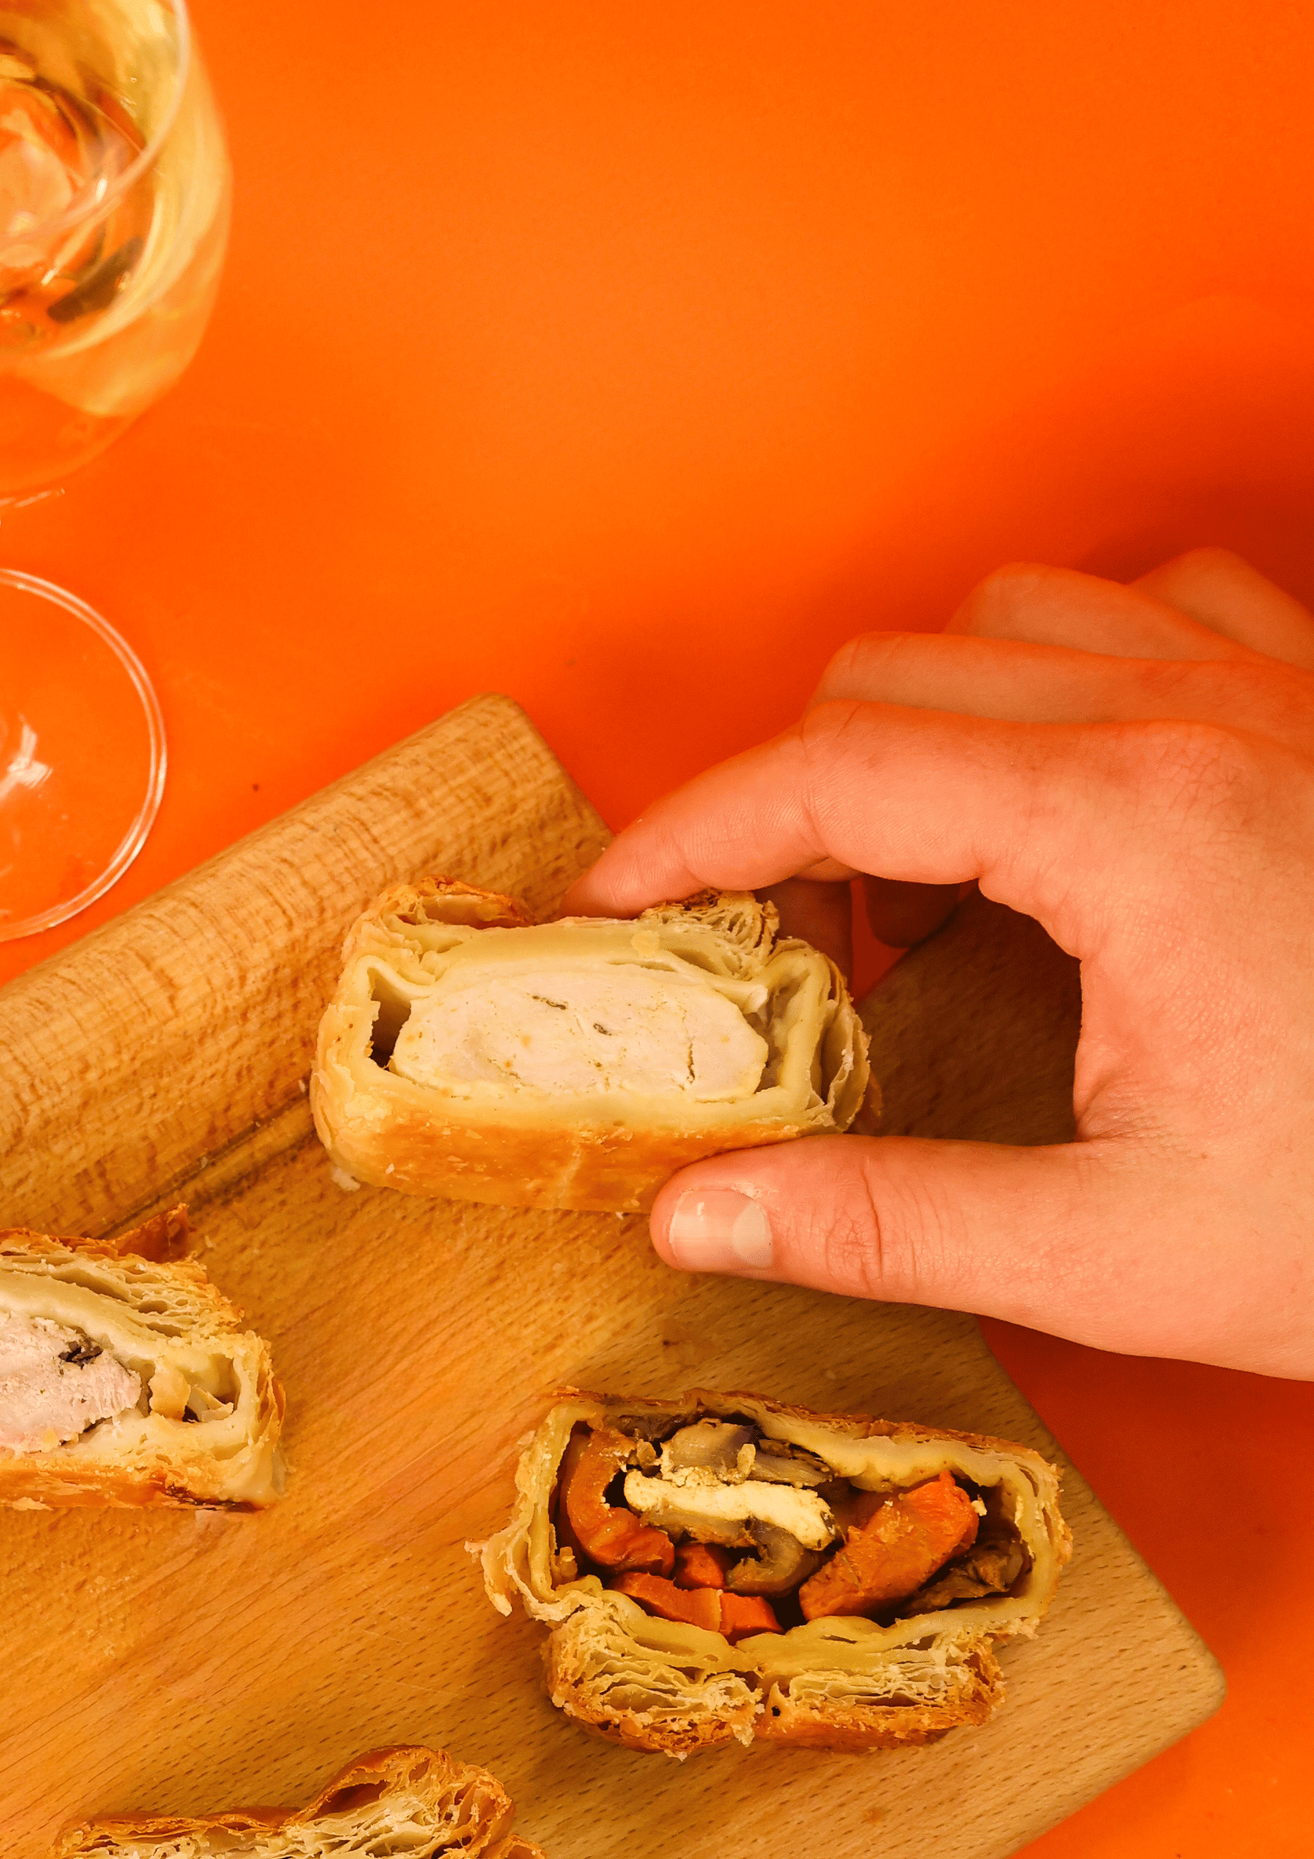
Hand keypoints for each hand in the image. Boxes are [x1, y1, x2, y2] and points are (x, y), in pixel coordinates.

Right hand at [570, 547, 1313, 1371]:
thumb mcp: (1120, 1254)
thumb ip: (885, 1222)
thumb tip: (690, 1215)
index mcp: (1125, 830)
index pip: (828, 769)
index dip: (685, 835)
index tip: (611, 910)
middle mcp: (1196, 717)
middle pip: (894, 675)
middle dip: (792, 798)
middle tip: (778, 953)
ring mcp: (1279, 693)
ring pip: (1015, 614)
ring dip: (924, 725)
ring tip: (925, 884)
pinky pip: (1158, 604)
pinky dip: (1066, 674)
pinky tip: (1069, 803)